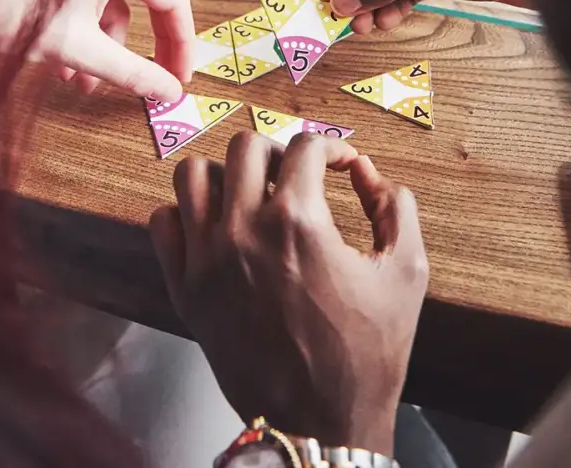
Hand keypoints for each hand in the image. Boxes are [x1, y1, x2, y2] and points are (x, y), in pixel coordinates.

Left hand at [0, 0, 193, 99]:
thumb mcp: (80, 50)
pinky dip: (85, 40)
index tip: (179, 78)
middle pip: (145, 6)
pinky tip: (63, 69)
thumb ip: (132, 72)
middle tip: (150, 86)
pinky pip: (88, 9)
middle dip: (140, 51)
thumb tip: (170, 94)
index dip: (182, 43)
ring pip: (112, 12)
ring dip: (106, 52)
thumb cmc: (16, 14)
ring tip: (82, 85)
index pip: (172, 0)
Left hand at [150, 133, 427, 453]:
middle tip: (298, 176)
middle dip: (279, 152)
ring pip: (192, 175)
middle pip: (245, 147)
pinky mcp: (183, 288)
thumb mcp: (406, 274)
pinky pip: (164, 222)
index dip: (333, 147)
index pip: (306, 147)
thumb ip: (397, 209)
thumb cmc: (367, 353)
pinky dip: (185, 214)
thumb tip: (368, 174)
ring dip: (225, 174)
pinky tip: (216, 227)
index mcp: (299, 221)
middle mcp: (244, 230)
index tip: (342, 163)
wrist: (319, 424)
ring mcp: (205, 259)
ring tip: (251, 194)